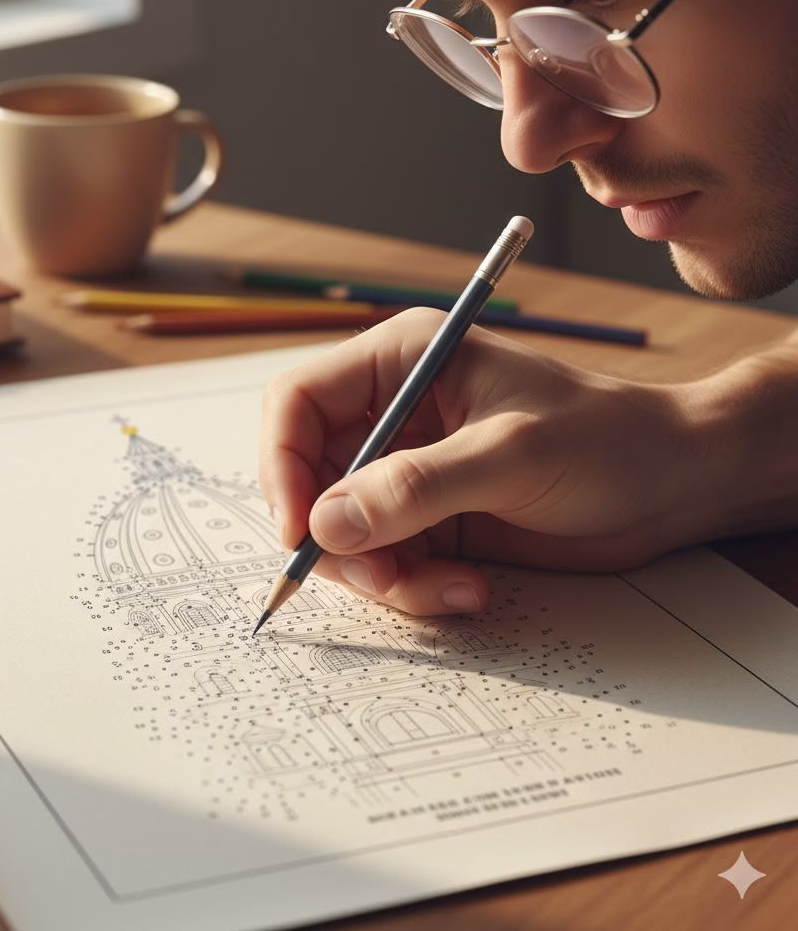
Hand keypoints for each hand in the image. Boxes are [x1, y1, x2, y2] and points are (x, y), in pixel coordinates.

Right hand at [259, 309, 710, 616]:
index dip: (281, 464)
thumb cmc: (606, 440)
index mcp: (403, 361)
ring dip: (381, 574)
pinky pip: (383, 563)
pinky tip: (468, 590)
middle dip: (335, 536)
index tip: (297, 528)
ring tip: (448, 589)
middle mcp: (393, 413)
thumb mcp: (511, 455)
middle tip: (379, 575)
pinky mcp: (427, 520)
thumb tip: (324, 524)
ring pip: (342, 532)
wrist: (672, 486)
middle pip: (309, 477)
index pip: (297, 402)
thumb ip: (415, 487)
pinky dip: (412, 588)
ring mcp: (407, 471)